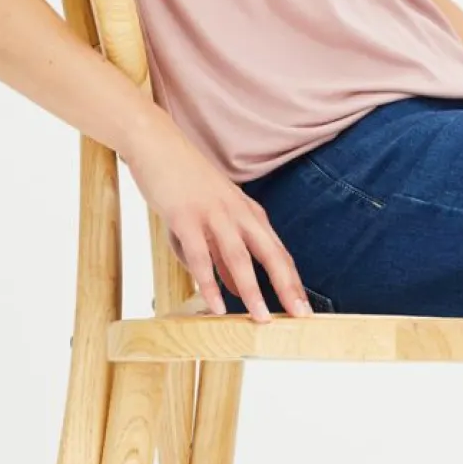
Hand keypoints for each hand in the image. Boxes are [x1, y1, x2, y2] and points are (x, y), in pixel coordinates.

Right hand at [120, 112, 311, 322]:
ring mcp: (213, 214)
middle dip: (287, 287)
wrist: (158, 145)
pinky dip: (210, 282)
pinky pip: (200, 256)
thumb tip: (236, 289)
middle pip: (270, 254)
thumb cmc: (186, 184)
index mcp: (249, 213)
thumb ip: (224, 255)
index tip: (304, 308)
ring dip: (253, 290)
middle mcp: (238, 213)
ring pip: (239, 257)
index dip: (292, 281)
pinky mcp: (186, 217)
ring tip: (262, 318)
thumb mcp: (213, 217)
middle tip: (300, 317)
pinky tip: (216, 304)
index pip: (278, 252)